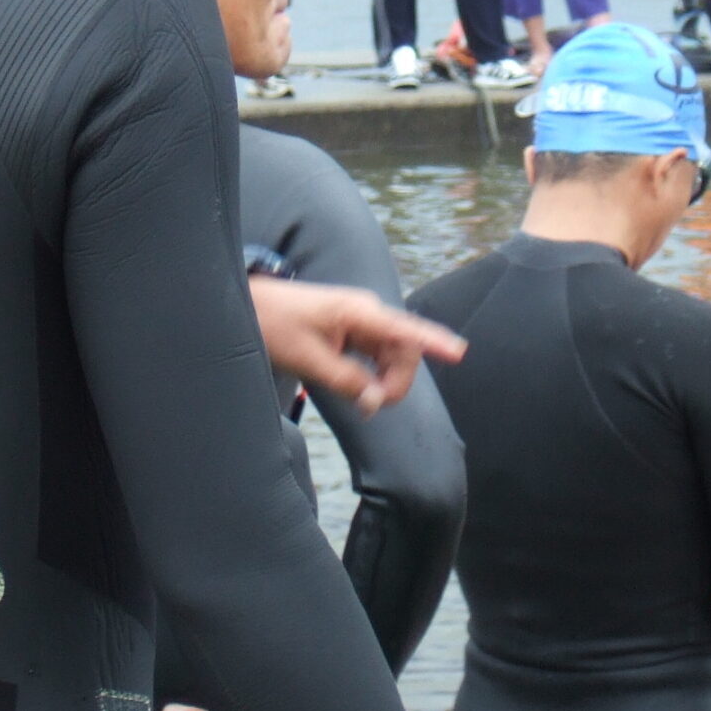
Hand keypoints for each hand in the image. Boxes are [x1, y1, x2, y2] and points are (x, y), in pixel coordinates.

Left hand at [248, 277, 464, 415]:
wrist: (251, 304)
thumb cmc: (275, 324)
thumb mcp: (309, 359)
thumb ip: (346, 381)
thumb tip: (376, 401)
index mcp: (358, 311)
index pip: (404, 329)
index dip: (434, 341)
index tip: (459, 352)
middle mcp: (368, 312)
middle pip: (404, 351)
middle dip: (396, 382)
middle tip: (370, 406)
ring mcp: (363, 320)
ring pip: (393, 356)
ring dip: (386, 381)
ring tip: (361, 400)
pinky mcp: (356, 329)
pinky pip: (378, 356)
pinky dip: (375, 376)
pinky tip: (363, 391)